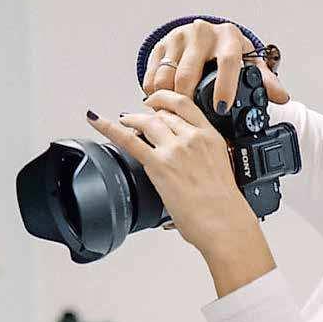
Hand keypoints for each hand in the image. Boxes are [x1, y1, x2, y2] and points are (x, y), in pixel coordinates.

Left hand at [85, 89, 256, 254]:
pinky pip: (128, 140)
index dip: (166, 99)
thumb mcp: (222, 169)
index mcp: (211, 137)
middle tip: (138, 119)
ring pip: (147, 121)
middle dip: (148, 114)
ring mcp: (175, 149)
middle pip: (163, 114)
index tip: (158, 101)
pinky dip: (109, 127)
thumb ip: (204, 159)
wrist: (224, 222)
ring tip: (123, 120)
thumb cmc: (225, 205)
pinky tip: (97, 121)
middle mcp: (193, 138)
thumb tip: (193, 166)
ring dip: (132, 119)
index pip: (185, 105)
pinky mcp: (159, 164)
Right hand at [142, 19, 289, 111]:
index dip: (225, 87)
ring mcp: (180, 37)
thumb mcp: (249, 62)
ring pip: (167, 76)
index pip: (227, 62)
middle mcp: (203, 33)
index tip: (221, 108)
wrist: (205, 35)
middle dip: (189, 100)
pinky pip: (153, 74)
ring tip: (175, 112)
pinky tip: (164, 100)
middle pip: (189, 74)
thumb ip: (265, 81)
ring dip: (169, 98)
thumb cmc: (228, 52)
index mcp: (229, 38)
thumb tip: (282, 97)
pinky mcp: (162, 43)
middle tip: (191, 118)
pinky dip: (155, 91)